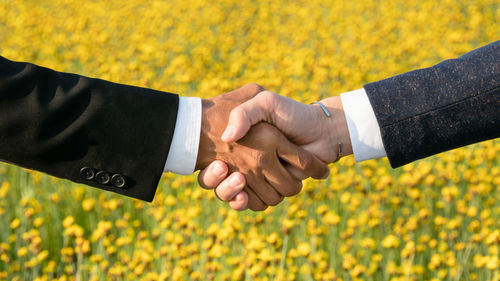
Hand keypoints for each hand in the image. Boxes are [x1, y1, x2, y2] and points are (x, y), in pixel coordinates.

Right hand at [196, 84, 328, 210]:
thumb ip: (245, 112)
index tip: (216, 161)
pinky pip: (249, 204)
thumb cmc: (291, 114)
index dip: (207, 165)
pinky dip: (243, 202)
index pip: (210, 158)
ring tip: (238, 179)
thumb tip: (227, 137)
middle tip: (224, 168)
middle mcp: (243, 161)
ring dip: (229, 190)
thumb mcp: (265, 103)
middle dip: (217, 178)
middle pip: (217, 180)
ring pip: (230, 194)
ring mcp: (255, 177)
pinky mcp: (268, 190)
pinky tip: (243, 195)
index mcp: (239, 142)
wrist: (320, 130)